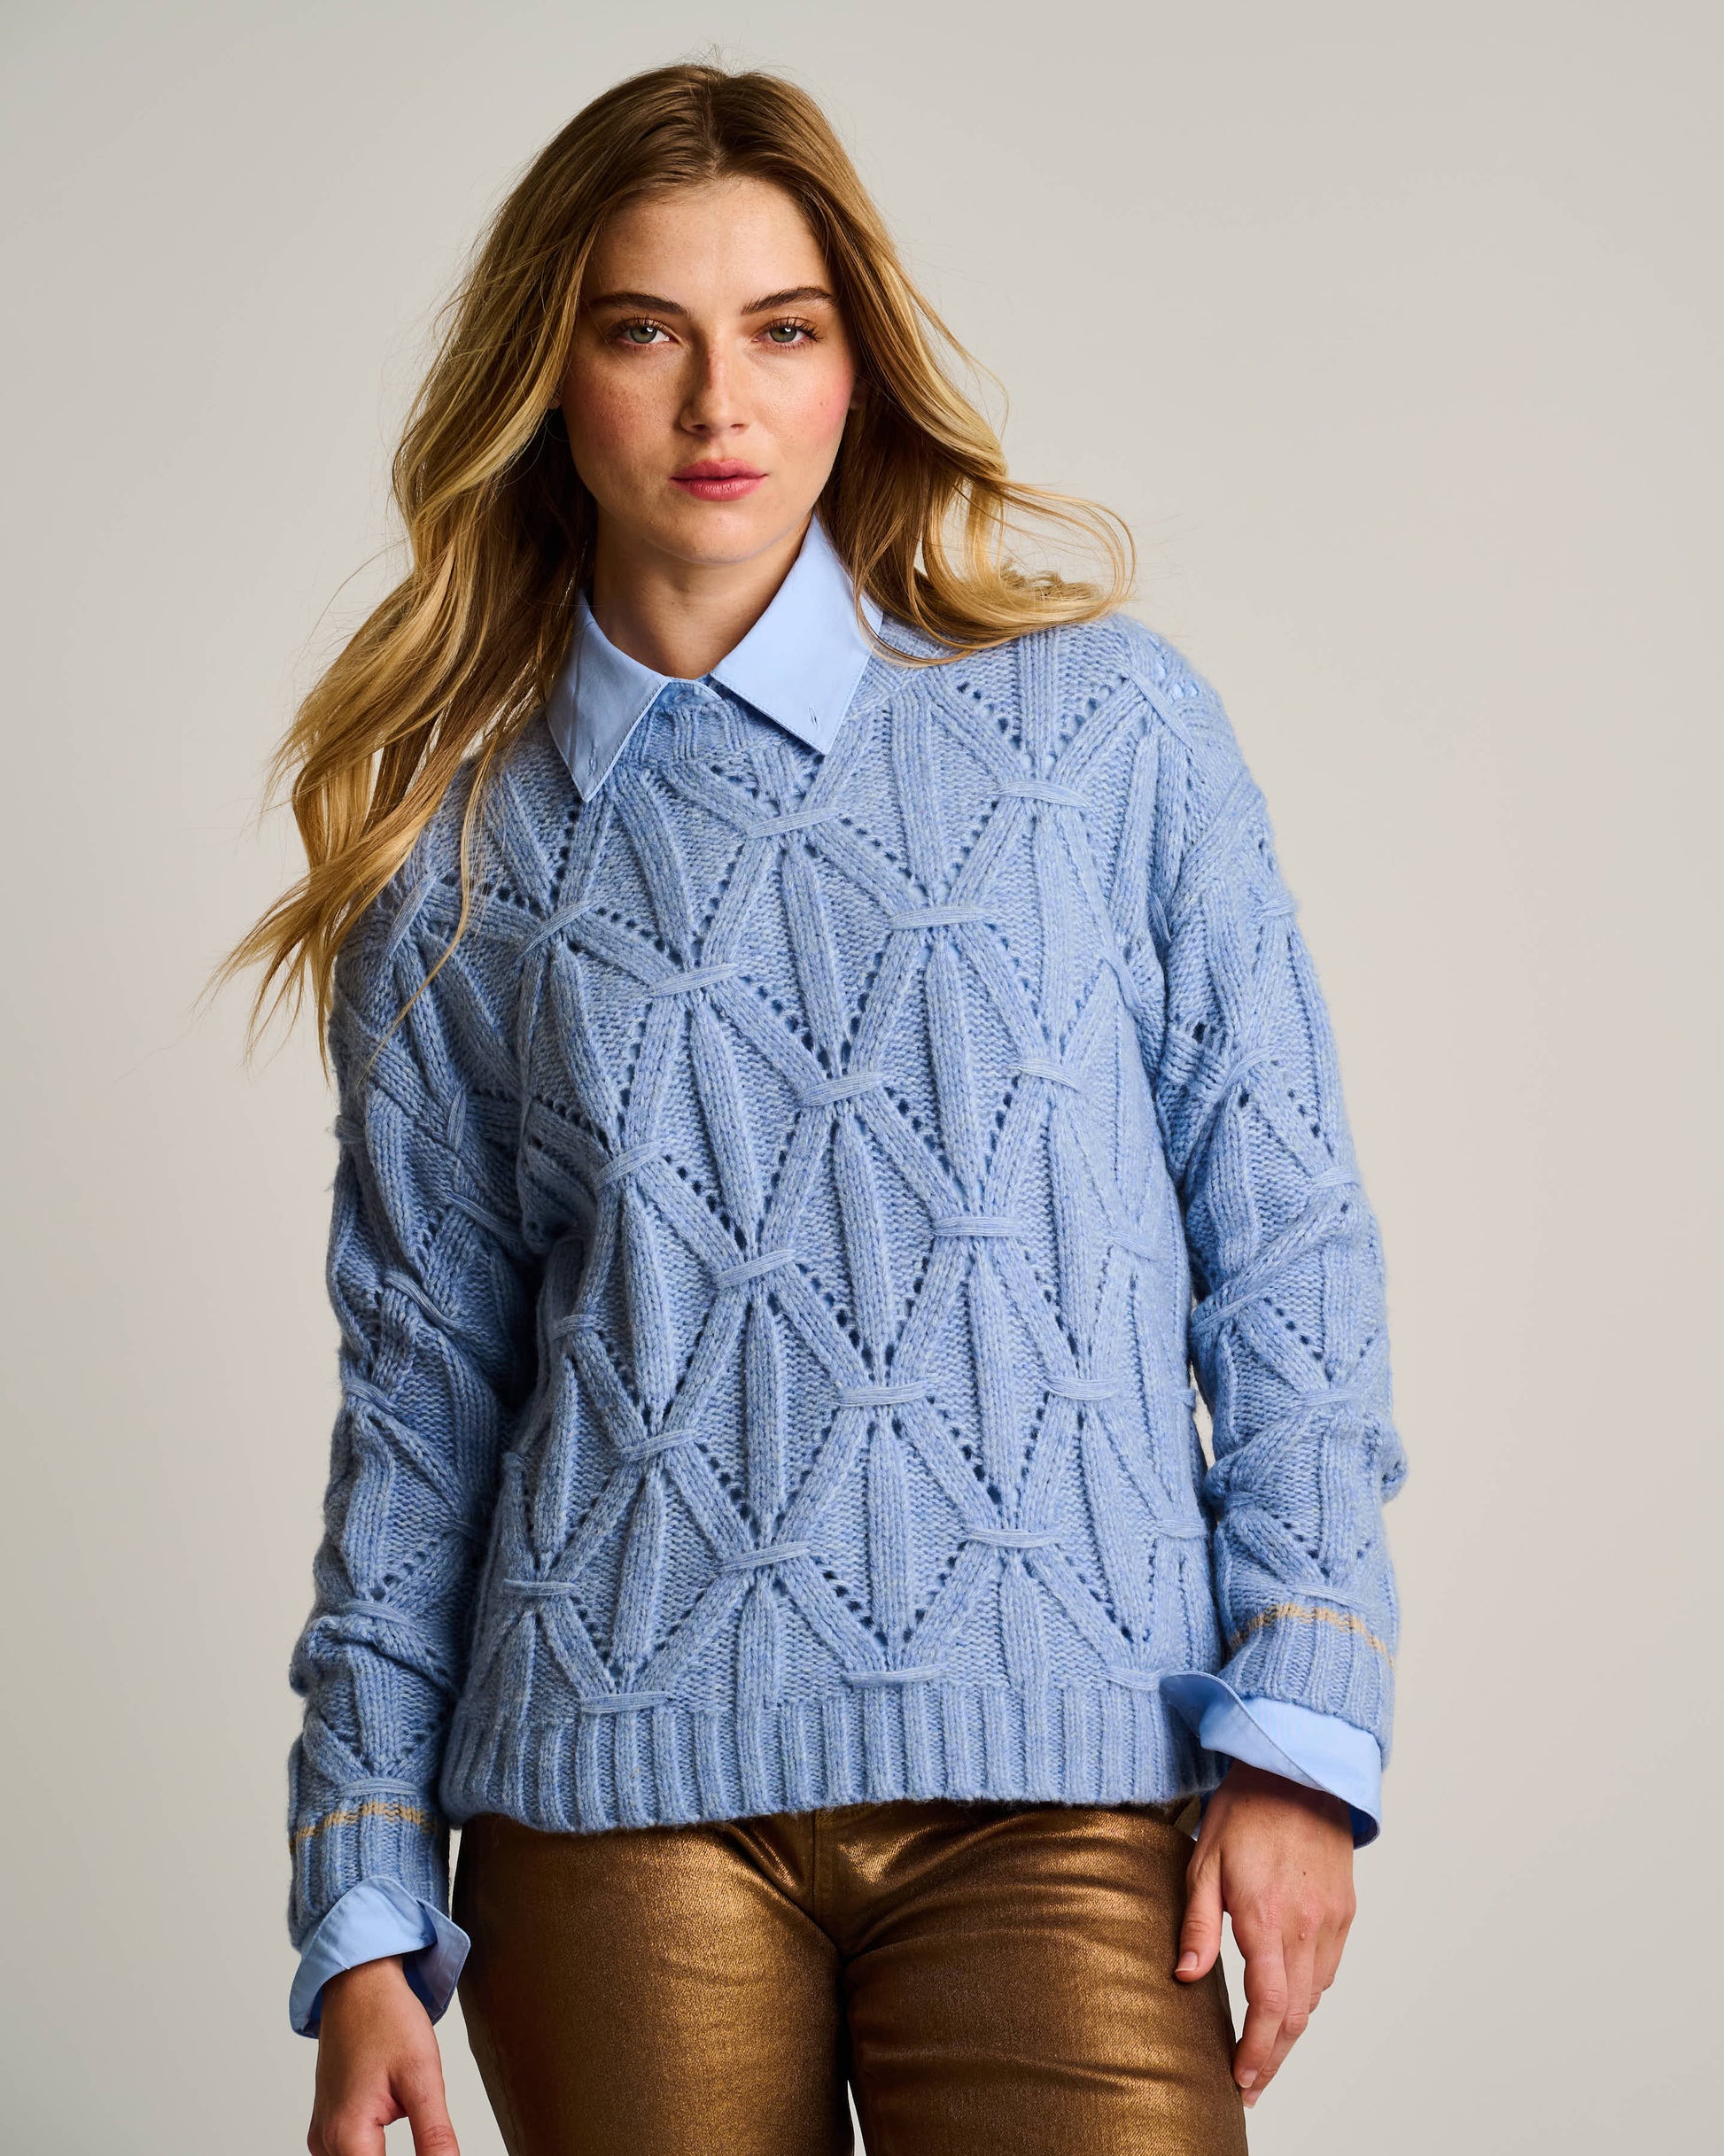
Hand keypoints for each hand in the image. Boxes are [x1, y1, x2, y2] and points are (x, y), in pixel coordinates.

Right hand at [308, 1954, 459, 2155]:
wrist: (358, 1983)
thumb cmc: (386, 2019)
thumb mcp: (422, 2076)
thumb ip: (434, 2134)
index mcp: (347, 2135)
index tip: (434, 2152)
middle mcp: (326, 2141)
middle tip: (431, 2140)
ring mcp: (322, 2133)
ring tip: (413, 2121)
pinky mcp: (326, 2124)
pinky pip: (346, 2153)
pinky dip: (372, 2151)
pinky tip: (393, 2125)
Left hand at [1173, 1762, 1355, 2109]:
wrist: (1299, 1769)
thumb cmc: (1245, 1809)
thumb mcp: (1204, 1860)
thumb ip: (1197, 1923)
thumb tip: (1185, 1976)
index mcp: (1267, 1915)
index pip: (1270, 2005)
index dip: (1258, 2049)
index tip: (1242, 2076)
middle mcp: (1306, 1924)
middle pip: (1297, 2014)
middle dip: (1273, 2055)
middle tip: (1250, 2082)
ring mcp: (1331, 1919)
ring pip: (1315, 1995)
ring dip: (1292, 2029)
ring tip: (1264, 2050)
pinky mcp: (1344, 1910)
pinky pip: (1327, 1968)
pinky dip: (1308, 1993)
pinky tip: (1288, 1999)